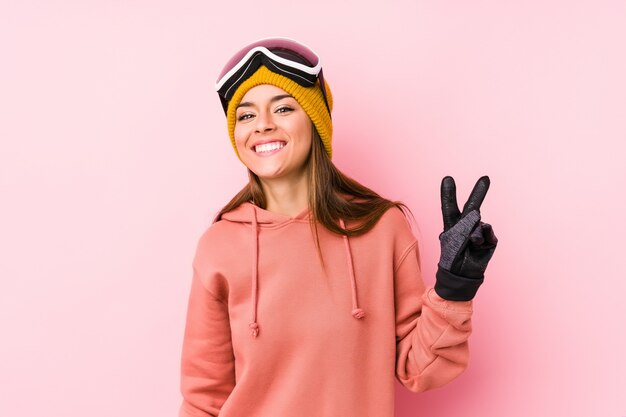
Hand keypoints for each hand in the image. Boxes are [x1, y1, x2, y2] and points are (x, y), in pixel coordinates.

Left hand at [435, 176, 497, 300]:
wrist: (461, 275)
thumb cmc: (452, 258)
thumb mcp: (452, 240)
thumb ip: (464, 225)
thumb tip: (478, 215)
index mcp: (452, 225)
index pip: (449, 207)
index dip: (449, 194)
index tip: (448, 178)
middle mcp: (466, 226)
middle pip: (471, 206)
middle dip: (478, 192)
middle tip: (485, 178)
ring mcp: (479, 232)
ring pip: (478, 222)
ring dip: (472, 230)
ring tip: (468, 243)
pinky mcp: (489, 239)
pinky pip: (487, 231)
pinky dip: (483, 236)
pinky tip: (477, 244)